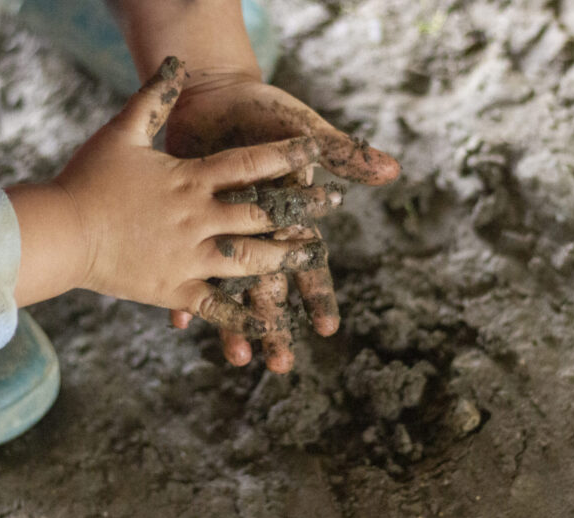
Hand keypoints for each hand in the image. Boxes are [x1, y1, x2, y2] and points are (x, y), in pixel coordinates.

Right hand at [10, 59, 331, 335]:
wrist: (61, 232)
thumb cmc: (86, 179)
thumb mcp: (121, 132)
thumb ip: (152, 99)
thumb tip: (176, 63)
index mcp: (189, 180)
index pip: (249, 164)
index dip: (286, 156)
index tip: (316, 151)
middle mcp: (197, 219)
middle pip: (262, 213)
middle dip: (301, 208)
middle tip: (332, 205)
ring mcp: (189, 258)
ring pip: (250, 260)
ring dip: (286, 257)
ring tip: (314, 255)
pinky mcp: (174, 290)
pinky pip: (217, 307)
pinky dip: (244, 320)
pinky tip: (270, 327)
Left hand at [164, 72, 400, 371]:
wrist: (214, 98)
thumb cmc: (266, 114)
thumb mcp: (303, 130)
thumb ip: (342, 155)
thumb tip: (392, 170)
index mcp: (291, 217)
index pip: (310, 264)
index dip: (318, 295)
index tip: (325, 328)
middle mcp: (259, 235)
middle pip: (272, 288)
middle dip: (277, 325)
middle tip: (281, 364)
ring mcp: (223, 235)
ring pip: (230, 288)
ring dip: (234, 321)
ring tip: (238, 355)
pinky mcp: (189, 228)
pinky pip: (184, 266)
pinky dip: (183, 292)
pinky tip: (181, 323)